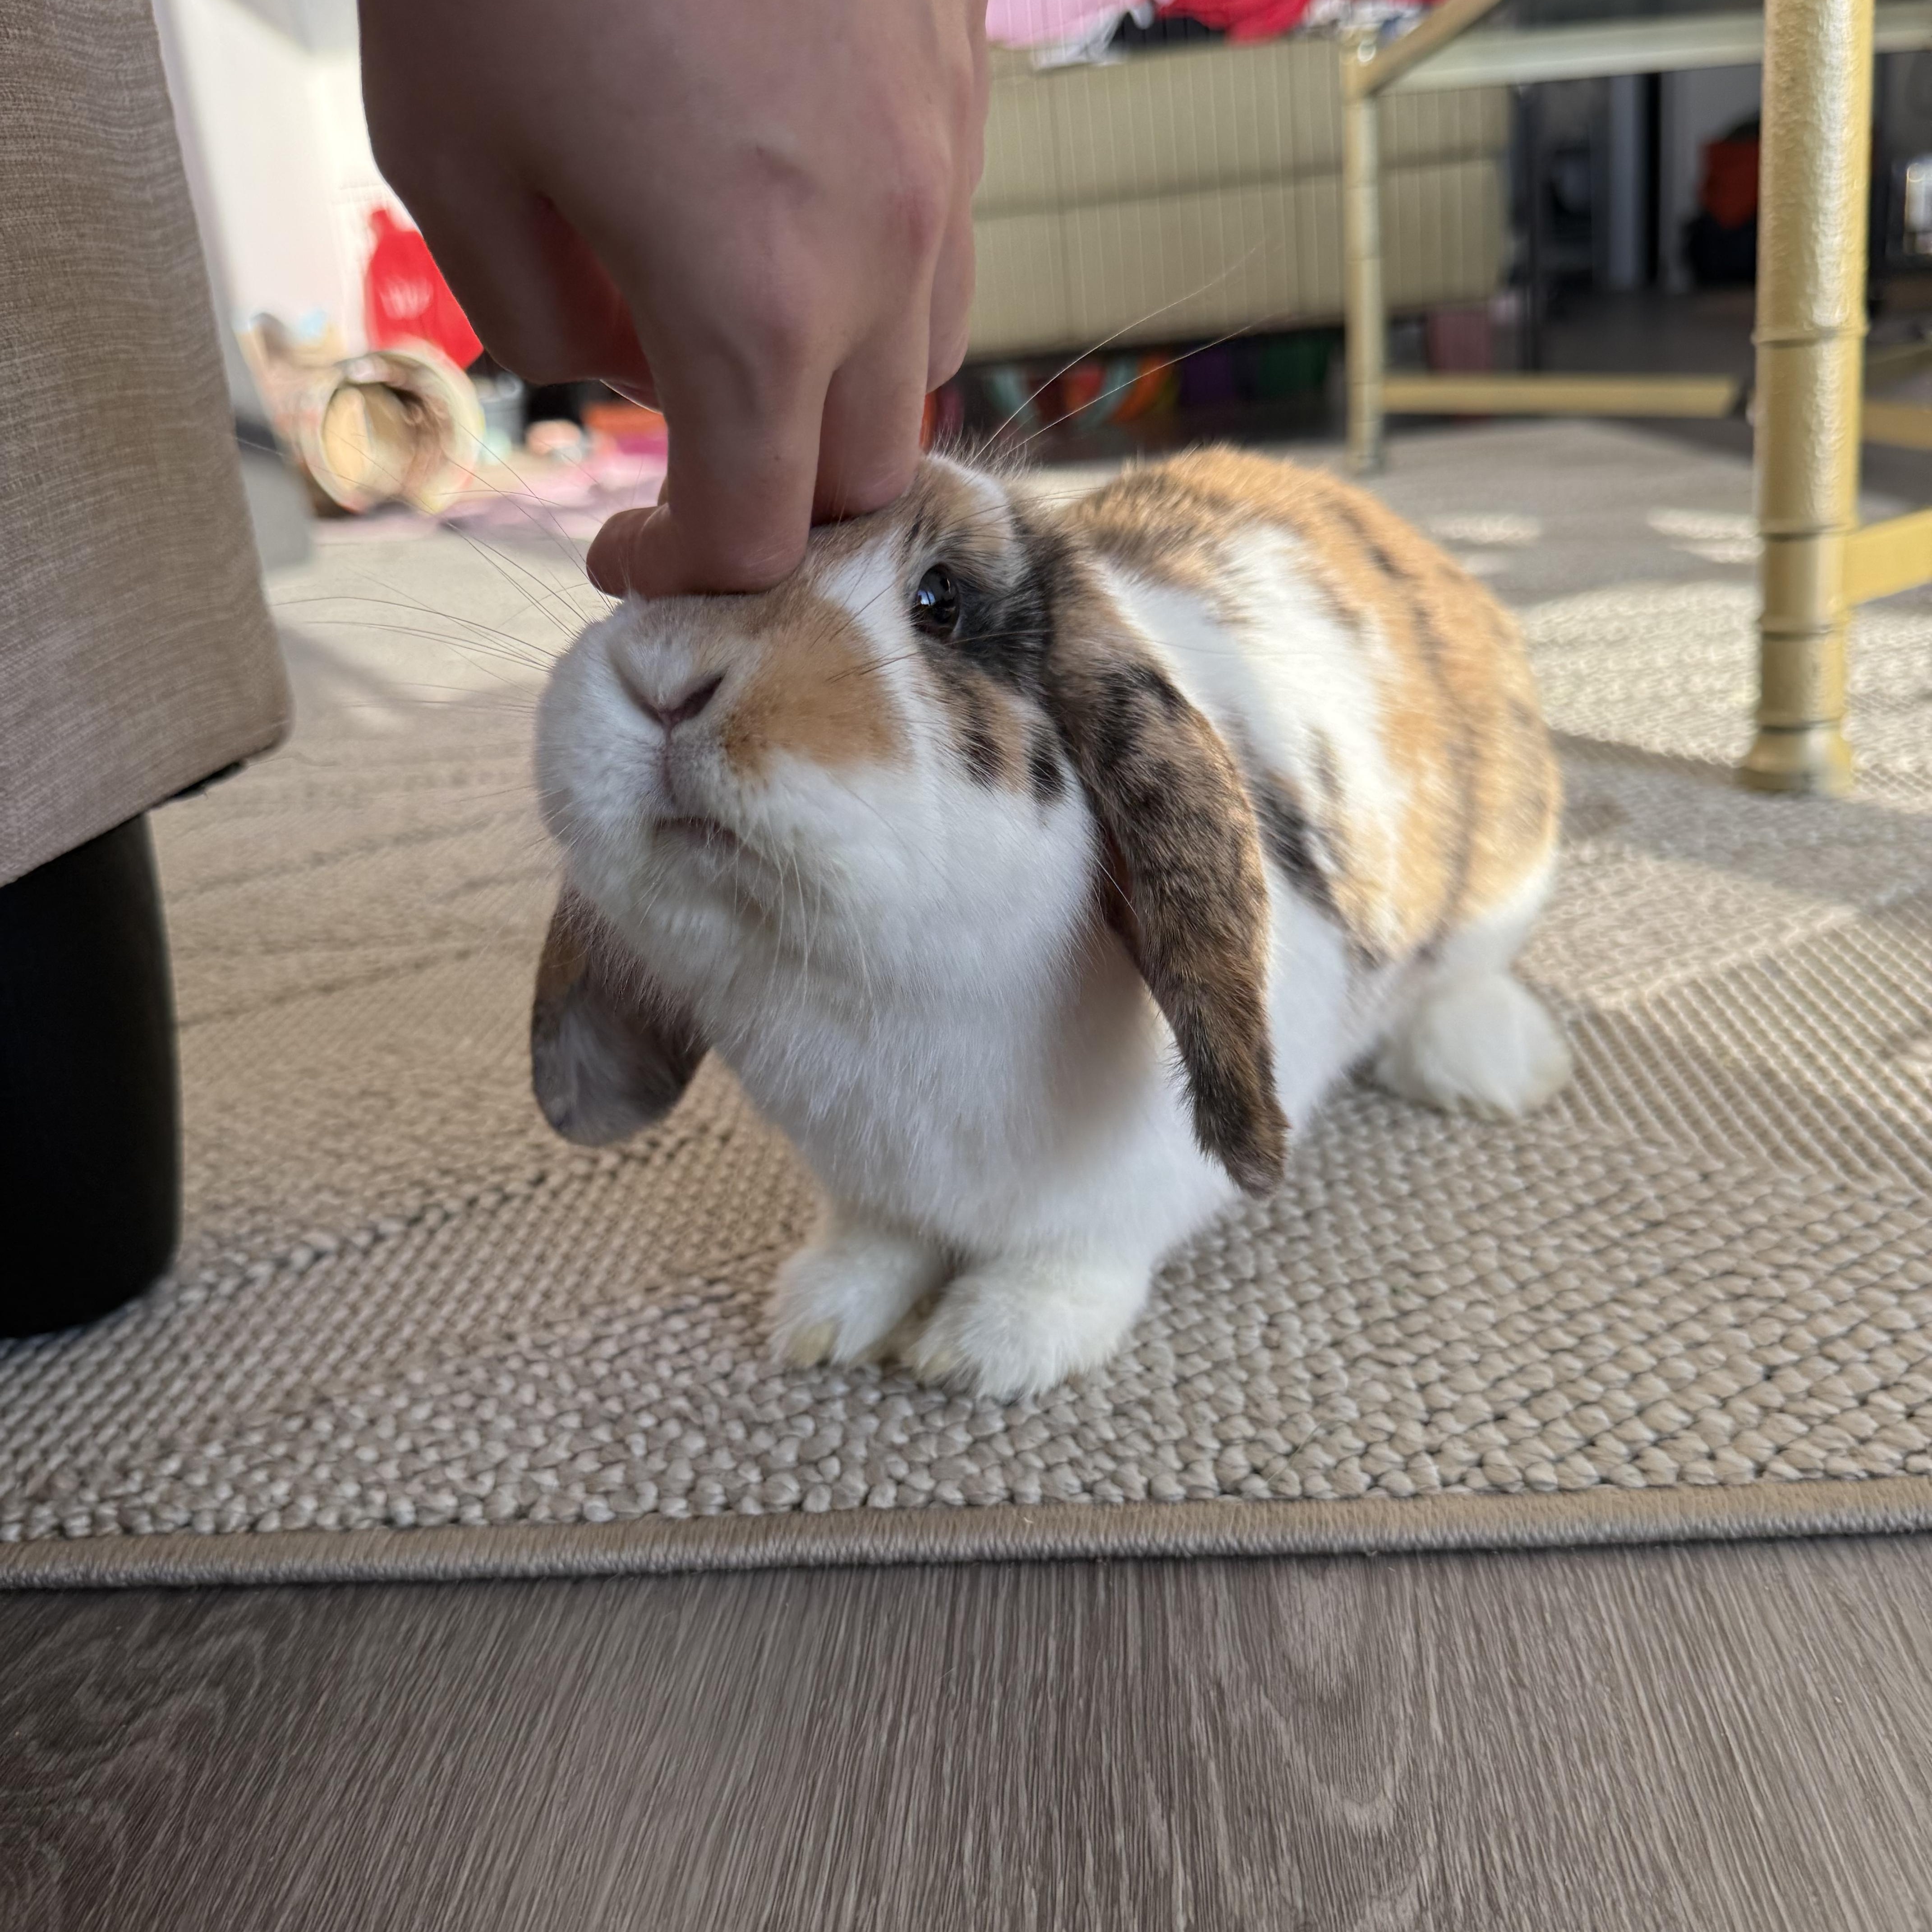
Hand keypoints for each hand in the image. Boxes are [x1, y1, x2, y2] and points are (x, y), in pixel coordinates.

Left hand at [360, 0, 987, 594]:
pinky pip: (942, 238)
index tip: (624, 554)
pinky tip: (790, 214)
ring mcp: (942, 161)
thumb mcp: (448, 149)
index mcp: (755, 305)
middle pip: (862, 474)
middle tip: (681, 458)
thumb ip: (535, 319)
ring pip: (925, 365)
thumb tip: (615, 370)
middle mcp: (883, 255)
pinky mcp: (961, 76)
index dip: (683, 576)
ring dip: (834, 394)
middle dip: (771, 499)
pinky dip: (872, 281)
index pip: (755, 534)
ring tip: (735, 331)